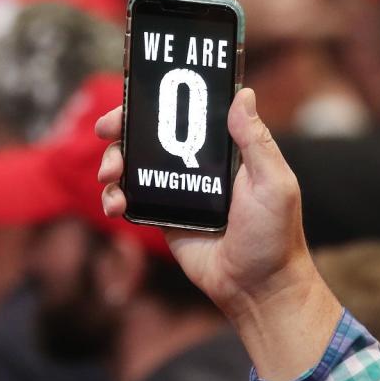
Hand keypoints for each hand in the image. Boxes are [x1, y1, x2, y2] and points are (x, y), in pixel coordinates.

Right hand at [97, 88, 341, 380]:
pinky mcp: (160, 218)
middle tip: (105, 130)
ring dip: (112, 163)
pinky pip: (129, 200)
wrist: (256, 287)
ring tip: (110, 176)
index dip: (156, 102)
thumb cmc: (274, 236)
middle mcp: (194, 166)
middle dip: (121, 129)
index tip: (133, 100)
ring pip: (132, 166)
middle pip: (148, 136)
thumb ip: (255, 141)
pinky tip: (116, 206)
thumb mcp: (274, 183)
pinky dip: (114, 198)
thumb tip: (244, 93)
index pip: (184, 114)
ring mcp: (174, 191)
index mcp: (221, 150)